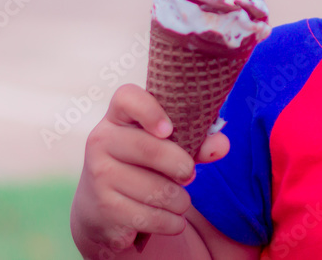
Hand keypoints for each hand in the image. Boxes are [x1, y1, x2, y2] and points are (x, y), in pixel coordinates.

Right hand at [71, 83, 229, 256]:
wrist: (101, 210)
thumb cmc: (142, 167)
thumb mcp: (165, 149)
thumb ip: (196, 142)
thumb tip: (222, 145)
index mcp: (117, 118)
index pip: (127, 98)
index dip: (150, 110)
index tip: (168, 129)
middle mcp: (102, 142)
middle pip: (151, 149)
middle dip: (182, 166)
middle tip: (189, 174)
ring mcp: (99, 176)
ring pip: (157, 190)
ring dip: (180, 201)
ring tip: (179, 201)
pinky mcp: (104, 210)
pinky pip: (152, 218)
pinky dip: (172, 223)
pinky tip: (171, 220)